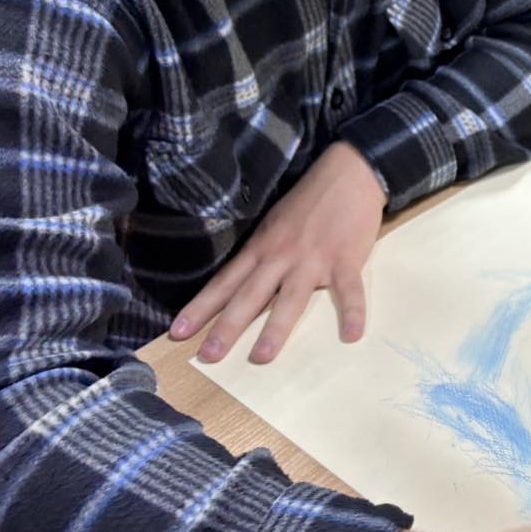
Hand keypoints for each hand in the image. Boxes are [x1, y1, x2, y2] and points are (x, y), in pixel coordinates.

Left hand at [172, 142, 386, 363]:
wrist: (348, 174)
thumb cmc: (311, 201)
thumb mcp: (275, 224)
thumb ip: (263, 254)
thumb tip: (248, 285)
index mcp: (261, 248)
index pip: (224, 283)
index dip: (200, 309)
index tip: (177, 334)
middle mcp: (280, 256)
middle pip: (249, 296)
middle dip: (227, 327)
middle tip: (209, 355)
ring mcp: (313, 259)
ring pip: (290, 299)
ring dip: (275, 329)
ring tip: (262, 357)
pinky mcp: (346, 259)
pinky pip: (349, 292)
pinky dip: (352, 313)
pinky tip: (351, 335)